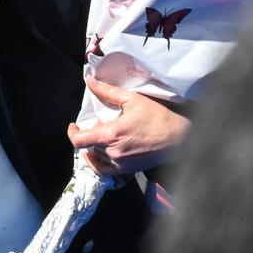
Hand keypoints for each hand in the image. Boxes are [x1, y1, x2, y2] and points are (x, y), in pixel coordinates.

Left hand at [67, 75, 190, 175]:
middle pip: (88, 147)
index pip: (79, 141)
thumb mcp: (132, 99)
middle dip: (90, 134)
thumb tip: (89, 81)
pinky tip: (106, 152)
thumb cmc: (157, 117)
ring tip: (107, 135)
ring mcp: (121, 164)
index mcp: (111, 135)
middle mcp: (113, 153)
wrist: (180, 137)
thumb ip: (107, 91)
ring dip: (96, 147)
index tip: (75, 125)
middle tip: (101, 124)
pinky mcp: (129, 171)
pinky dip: (101, 162)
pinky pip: (106, 170)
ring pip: (97, 158)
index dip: (72, 133)